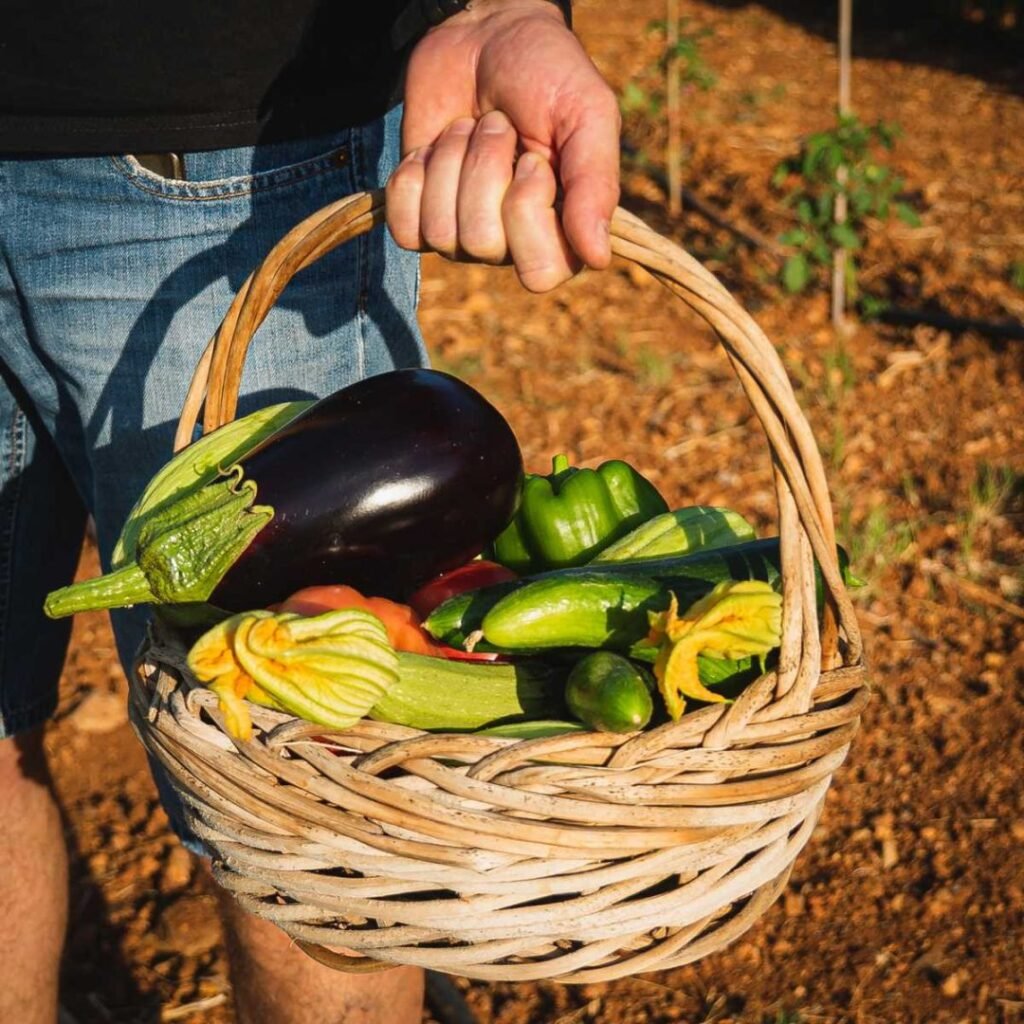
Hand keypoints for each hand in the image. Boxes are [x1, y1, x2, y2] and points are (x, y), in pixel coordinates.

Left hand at [386, 0, 619, 291]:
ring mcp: (463, 237)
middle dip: (484, 168)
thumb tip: (598, 258)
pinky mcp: (420, 220)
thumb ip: (597, 187)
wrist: (484, 36)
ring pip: (441, 231)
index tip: (535, 158)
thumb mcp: (588, 116)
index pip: (539, 271)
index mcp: (563, 233)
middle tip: (499, 128)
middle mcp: (513, 245)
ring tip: (470, 129)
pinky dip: (414, 178)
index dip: (528, 206)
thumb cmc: (547, 76)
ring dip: (452, 161)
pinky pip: (405, 230)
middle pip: (482, 242)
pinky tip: (433, 150)